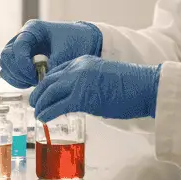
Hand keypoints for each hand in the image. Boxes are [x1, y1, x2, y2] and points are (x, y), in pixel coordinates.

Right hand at [0, 20, 102, 87]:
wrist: (84, 41)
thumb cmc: (77, 42)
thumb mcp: (67, 53)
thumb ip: (53, 66)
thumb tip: (41, 83)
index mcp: (33, 29)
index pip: (17, 47)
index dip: (23, 64)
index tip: (35, 76)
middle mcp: (23, 37)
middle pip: (5, 55)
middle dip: (18, 72)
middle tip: (34, 80)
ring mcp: (20, 48)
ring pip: (5, 65)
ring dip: (16, 77)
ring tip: (33, 82)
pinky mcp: (21, 59)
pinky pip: (9, 71)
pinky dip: (16, 80)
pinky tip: (30, 83)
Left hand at [28, 55, 160, 121]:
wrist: (146, 87)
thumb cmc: (131, 86)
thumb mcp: (104, 77)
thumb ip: (88, 83)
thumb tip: (78, 99)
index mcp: (84, 60)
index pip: (57, 70)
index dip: (47, 82)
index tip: (43, 91)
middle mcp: (78, 67)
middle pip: (49, 80)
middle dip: (39, 92)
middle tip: (34, 102)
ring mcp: (79, 81)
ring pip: (50, 92)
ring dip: (41, 103)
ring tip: (37, 112)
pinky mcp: (82, 97)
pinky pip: (57, 106)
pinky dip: (48, 112)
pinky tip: (44, 118)